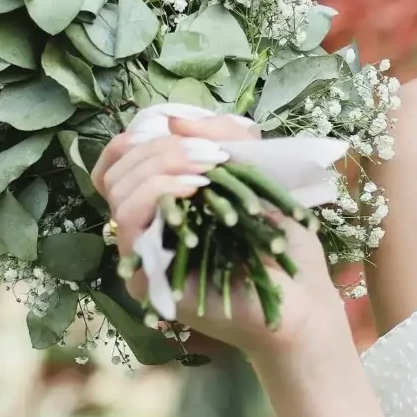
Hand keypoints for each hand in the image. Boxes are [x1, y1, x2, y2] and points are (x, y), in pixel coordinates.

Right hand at [92, 112, 341, 355]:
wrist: (300, 296)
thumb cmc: (280, 239)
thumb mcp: (256, 169)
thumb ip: (222, 138)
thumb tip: (171, 120)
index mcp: (163, 204)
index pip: (116, 167)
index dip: (130, 143)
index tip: (170, 132)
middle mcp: (146, 229)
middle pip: (116, 175)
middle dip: (159, 150)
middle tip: (208, 156)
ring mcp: (143, 255)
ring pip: (119, 195)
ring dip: (161, 168)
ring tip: (207, 171)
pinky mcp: (146, 279)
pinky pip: (132, 225)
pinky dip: (159, 194)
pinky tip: (196, 189)